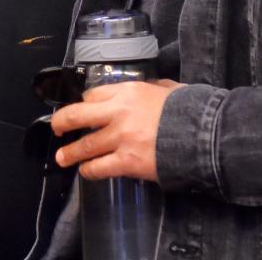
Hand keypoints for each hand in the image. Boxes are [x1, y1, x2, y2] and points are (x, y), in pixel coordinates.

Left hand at [50, 79, 182, 180]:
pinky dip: (89, 171)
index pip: (93, 95)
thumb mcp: (168, 89)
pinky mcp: (126, 162)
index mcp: (127, 91)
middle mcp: (117, 112)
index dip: (84, 104)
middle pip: (77, 114)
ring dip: (70, 153)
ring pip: (84, 146)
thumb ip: (152, 88)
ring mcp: (120, 138)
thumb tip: (150, 89)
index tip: (82, 111)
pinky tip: (86, 172)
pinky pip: (99, 168)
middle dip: (62, 122)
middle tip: (57, 128)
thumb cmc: (189, 111)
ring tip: (62, 157)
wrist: (204, 137)